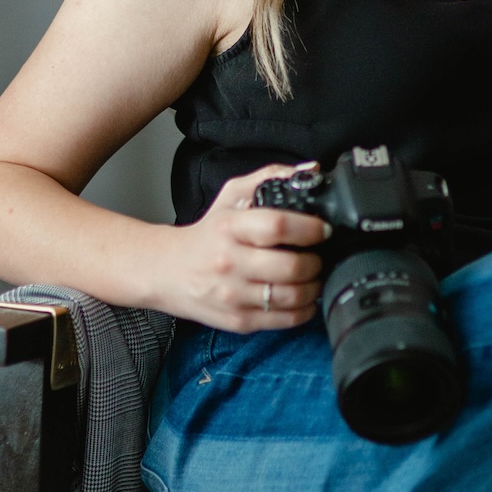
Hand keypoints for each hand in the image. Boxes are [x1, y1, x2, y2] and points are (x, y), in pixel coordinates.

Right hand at [166, 164, 327, 331]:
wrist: (168, 271)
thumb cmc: (207, 234)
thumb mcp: (231, 196)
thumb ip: (269, 178)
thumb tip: (310, 171)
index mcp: (230, 228)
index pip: (277, 226)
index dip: (309, 228)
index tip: (323, 229)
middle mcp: (230, 263)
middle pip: (291, 267)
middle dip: (316, 261)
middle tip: (318, 256)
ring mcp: (234, 295)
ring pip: (293, 297)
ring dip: (314, 286)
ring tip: (312, 276)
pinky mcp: (238, 320)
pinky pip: (286, 320)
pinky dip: (304, 309)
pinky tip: (302, 297)